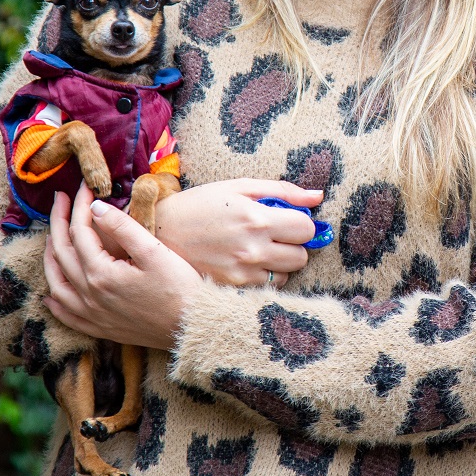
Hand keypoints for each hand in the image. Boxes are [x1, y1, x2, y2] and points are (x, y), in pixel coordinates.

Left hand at [44, 184, 200, 349]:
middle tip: (60, 199)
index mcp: (101, 273)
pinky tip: (51, 294)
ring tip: (52, 237)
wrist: (192, 327)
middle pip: (62, 252)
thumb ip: (122, 227)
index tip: (85, 187)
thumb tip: (96, 207)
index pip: (80, 231)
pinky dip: (54, 301)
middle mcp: (89, 295)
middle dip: (59, 221)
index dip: (81, 205)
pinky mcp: (100, 328)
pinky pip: (66, 315)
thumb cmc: (179, 288)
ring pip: (57, 283)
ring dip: (51, 256)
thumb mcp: (154, 251)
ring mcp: (92, 314)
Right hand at [146, 179, 321, 286]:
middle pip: (301, 256)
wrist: (157, 234)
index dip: (301, 223)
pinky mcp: (232, 289)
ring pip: (286, 274)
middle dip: (293, 244)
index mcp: (256, 218)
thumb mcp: (238, 187)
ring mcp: (242, 272)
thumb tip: (318, 196)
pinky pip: (266, 288)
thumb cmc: (199, 205)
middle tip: (273, 235)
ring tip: (256, 249)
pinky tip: (245, 263)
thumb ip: (282, 191)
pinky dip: (263, 277)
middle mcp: (252, 249)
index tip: (287, 220)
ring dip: (279, 263)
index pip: (306, 228)